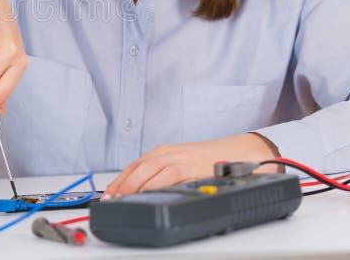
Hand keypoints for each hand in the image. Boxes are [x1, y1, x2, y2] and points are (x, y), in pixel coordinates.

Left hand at [102, 133, 281, 198]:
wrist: (241, 152)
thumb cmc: (210, 161)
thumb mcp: (182, 163)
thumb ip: (163, 174)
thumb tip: (141, 193)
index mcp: (165, 151)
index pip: (135, 165)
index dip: (119, 180)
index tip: (108, 195)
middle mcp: (170, 152)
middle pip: (139, 166)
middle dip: (123, 183)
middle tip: (111, 199)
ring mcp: (182, 158)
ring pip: (152, 169)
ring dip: (135, 185)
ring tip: (124, 199)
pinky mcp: (194, 166)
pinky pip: (172, 175)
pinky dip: (158, 185)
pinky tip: (149, 195)